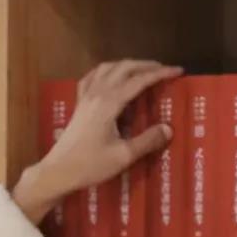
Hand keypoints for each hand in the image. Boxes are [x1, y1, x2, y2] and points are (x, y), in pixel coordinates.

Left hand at [12, 60, 182, 224]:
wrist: (57, 171)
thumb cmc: (90, 165)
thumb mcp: (123, 156)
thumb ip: (147, 140)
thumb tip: (168, 128)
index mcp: (109, 103)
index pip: (138, 80)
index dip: (160, 73)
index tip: (178, 71)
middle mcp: (96, 94)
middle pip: (123, 68)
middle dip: (145, 65)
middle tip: (164, 70)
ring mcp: (84, 97)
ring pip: (106, 68)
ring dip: (126, 65)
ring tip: (142, 71)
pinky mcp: (78, 104)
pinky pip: (91, 78)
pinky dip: (106, 72)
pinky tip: (111, 78)